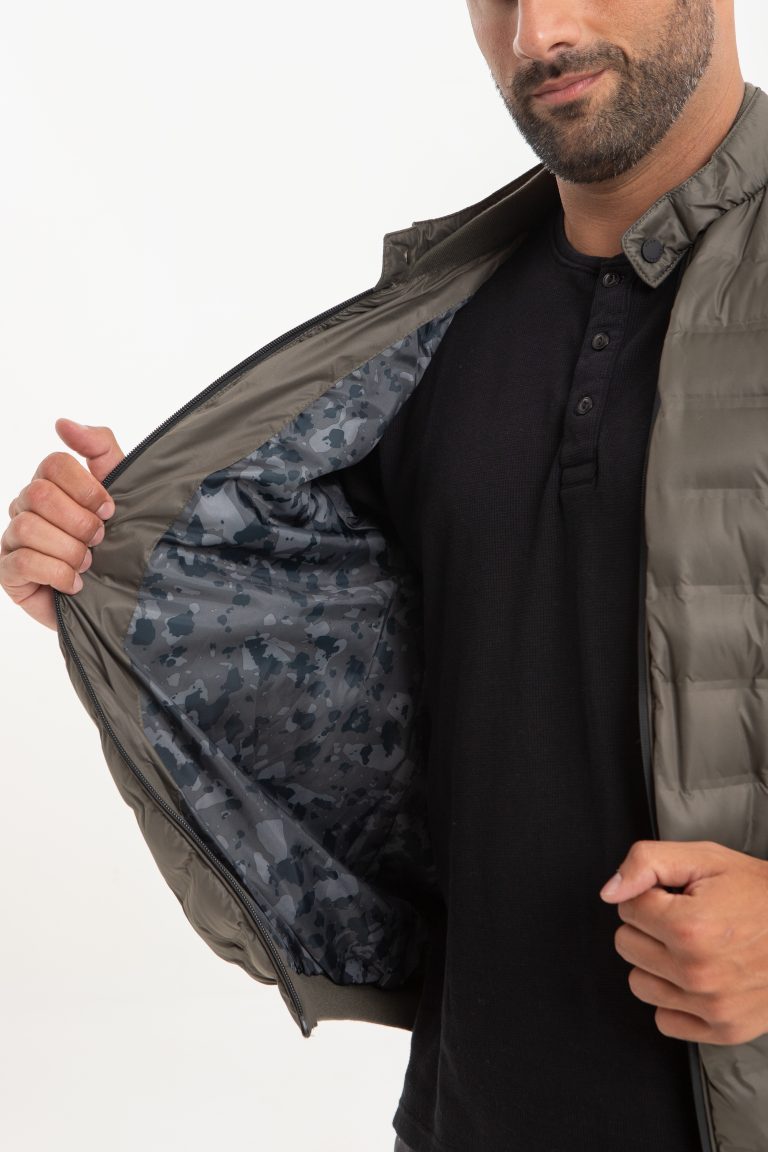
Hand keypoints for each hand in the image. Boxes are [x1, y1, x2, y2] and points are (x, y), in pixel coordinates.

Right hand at [0, 419, 123, 629]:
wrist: (123, 597)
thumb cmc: (122, 541)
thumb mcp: (122, 486)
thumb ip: (99, 447)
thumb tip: (61, 423)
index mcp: (50, 483)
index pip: (54, 464)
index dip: (86, 488)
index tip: (110, 510)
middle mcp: (26, 507)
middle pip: (39, 494)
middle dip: (80, 521)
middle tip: (100, 540)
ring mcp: (13, 539)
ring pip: (28, 527)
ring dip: (70, 550)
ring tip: (89, 564)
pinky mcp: (8, 572)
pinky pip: (21, 562)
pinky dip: (57, 573)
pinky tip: (74, 584)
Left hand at [600, 840, 767, 1044]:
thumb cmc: (759, 893)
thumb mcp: (704, 859)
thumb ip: (647, 863)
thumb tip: (609, 892)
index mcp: (689, 927)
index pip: (627, 906)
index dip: (651, 894)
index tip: (678, 895)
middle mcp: (697, 972)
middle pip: (626, 944)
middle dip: (649, 926)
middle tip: (686, 918)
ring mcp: (711, 1006)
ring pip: (639, 982)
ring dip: (657, 962)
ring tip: (691, 946)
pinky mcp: (723, 1030)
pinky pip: (664, 1020)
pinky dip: (674, 1000)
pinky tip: (697, 977)